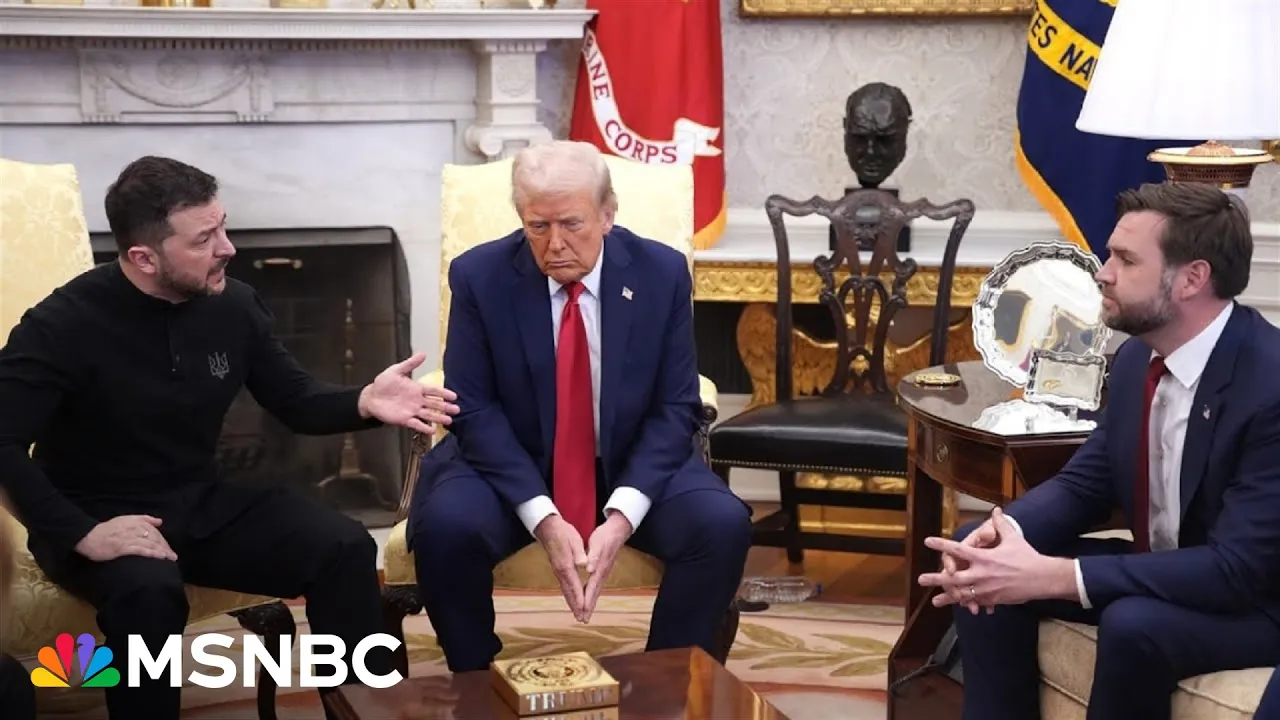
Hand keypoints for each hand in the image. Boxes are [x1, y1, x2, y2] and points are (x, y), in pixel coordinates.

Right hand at [75, 515, 176, 561]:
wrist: (88, 537)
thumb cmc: (106, 530)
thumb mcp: (125, 519)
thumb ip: (144, 519)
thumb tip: (159, 521)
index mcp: (135, 521)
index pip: (153, 531)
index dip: (162, 540)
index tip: (168, 548)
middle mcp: (133, 528)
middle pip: (154, 537)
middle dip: (164, 546)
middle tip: (173, 555)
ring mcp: (128, 538)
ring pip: (149, 543)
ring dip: (162, 551)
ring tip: (170, 558)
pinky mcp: (122, 547)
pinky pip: (140, 549)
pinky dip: (152, 553)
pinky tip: (160, 557)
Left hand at [359, 352, 458, 433]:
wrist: (371, 396)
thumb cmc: (383, 383)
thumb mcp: (396, 370)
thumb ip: (410, 364)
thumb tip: (423, 354)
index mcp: (417, 389)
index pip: (434, 391)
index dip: (444, 393)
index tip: (454, 396)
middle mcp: (417, 400)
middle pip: (434, 404)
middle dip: (445, 407)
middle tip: (457, 409)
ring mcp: (412, 410)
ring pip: (428, 414)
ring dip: (438, 418)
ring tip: (448, 420)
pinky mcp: (404, 419)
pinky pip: (416, 424)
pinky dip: (424, 427)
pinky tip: (432, 431)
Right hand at [533, 515, 588, 621]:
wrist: (548, 528)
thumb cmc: (563, 532)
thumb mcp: (574, 540)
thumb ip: (579, 553)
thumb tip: (583, 564)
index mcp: (565, 565)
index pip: (574, 585)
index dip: (580, 598)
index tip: (584, 609)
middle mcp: (560, 571)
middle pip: (569, 592)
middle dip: (576, 606)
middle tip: (582, 619)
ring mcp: (558, 571)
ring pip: (566, 591)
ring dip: (572, 603)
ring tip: (578, 614)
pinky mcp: (558, 569)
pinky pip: (564, 586)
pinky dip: (568, 595)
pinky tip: (572, 599)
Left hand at [581, 512, 632, 622]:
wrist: (617, 531)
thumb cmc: (605, 536)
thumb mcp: (598, 543)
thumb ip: (593, 557)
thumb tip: (589, 569)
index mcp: (600, 568)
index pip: (591, 588)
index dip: (586, 601)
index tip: (582, 612)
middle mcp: (602, 573)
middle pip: (594, 593)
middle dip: (589, 607)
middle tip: (583, 620)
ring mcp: (603, 572)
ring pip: (595, 591)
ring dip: (590, 603)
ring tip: (585, 614)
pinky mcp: (602, 570)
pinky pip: (595, 586)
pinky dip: (591, 594)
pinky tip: (587, 598)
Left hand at [917, 508, 1076, 607]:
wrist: (1043, 578)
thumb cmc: (1027, 556)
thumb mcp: (1013, 538)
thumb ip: (1001, 524)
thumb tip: (996, 510)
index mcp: (984, 557)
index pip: (958, 550)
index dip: (941, 545)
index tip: (927, 541)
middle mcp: (982, 574)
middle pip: (954, 578)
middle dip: (936, 578)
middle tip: (920, 579)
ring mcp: (987, 589)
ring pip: (962, 594)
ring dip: (948, 597)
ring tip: (934, 601)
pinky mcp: (994, 599)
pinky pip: (976, 602)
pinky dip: (967, 603)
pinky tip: (957, 605)